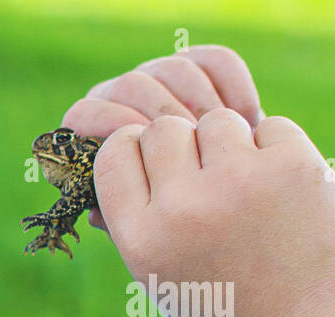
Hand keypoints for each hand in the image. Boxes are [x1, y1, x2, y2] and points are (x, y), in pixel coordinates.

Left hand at [63, 45, 264, 229]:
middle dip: (165, 122)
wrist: (229, 214)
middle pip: (131, 86)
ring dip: (202, 107)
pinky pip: (217, 61)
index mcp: (94, 136)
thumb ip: (120, 222)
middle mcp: (120, 100)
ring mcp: (160, 78)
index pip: (86, 114)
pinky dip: (235, 88)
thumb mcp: (146, 236)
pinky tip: (249, 121)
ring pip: (174, 70)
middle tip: (194, 158)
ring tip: (226, 148)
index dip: (110, 128)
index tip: (145, 160)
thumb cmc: (178, 234)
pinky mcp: (203, 64)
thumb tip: (96, 213)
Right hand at [93, 109, 334, 316]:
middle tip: (201, 175)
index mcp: (144, 239)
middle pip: (160, 130)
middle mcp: (183, 208)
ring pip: (215, 120)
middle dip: (178, 145)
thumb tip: (93, 196)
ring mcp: (239, 182)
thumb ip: (129, 233)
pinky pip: (268, 126)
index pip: (114, 155)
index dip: (129, 152)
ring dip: (227, 143)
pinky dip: (274, 148)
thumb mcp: (164, 283)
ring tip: (244, 185)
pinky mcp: (291, 165)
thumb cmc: (229, 309)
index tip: (149, 164)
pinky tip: (279, 188)